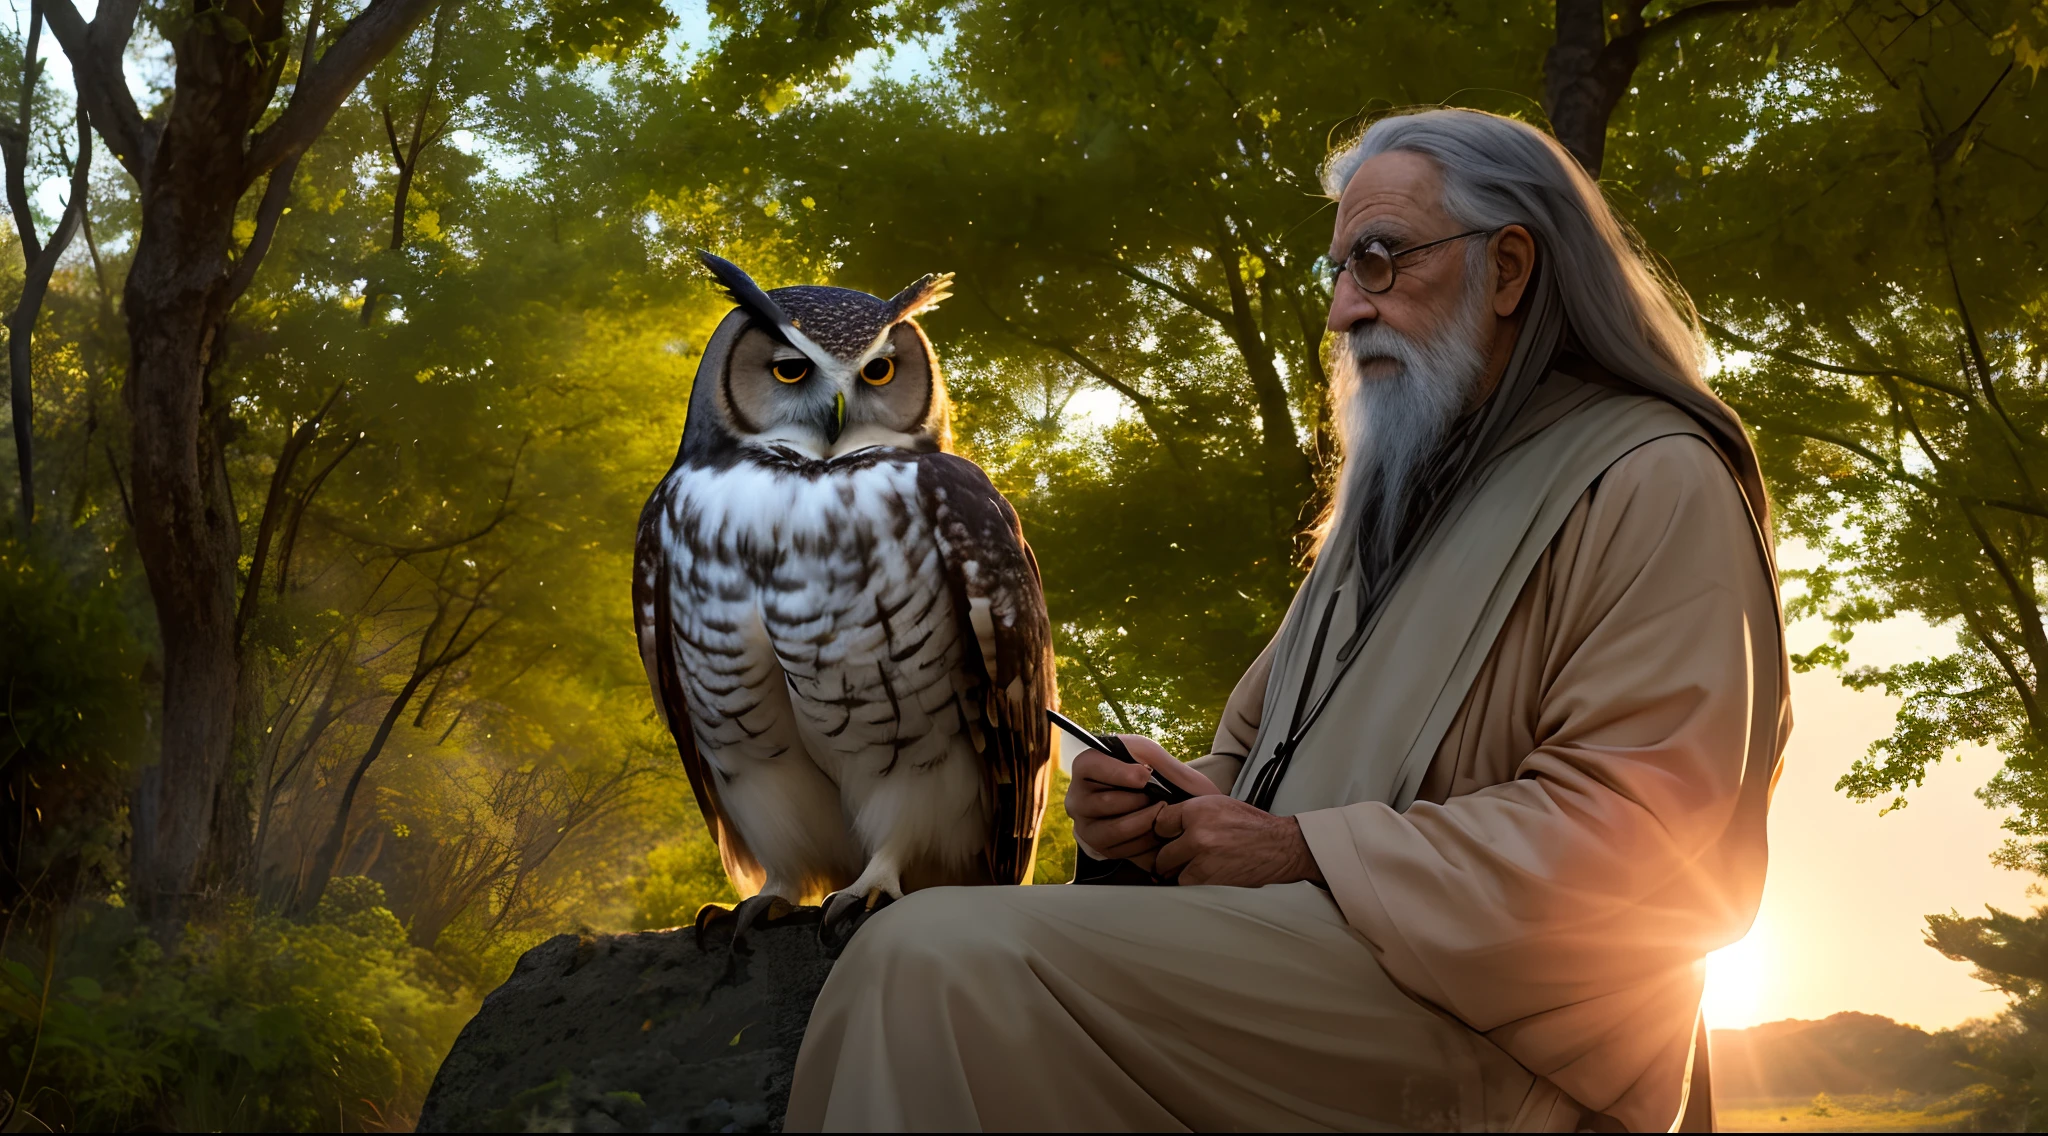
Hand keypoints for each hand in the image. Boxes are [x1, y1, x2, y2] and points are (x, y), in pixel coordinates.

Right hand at [1065, 734, 1220, 872]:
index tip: (1147, 774)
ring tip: (1164, 814)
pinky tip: (1161, 832)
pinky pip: (1125, 851)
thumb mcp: (1146, 753)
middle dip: (1141, 800)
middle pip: (1107, 802)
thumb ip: (1151, 757)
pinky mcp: (1100, 849)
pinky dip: (1149, 843)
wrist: (1138, 797)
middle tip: (1163, 799)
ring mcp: (1085, 827)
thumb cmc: (1141, 769)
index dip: (1122, 772)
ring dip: (1147, 822)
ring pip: (1117, 830)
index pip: (1094, 767)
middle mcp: (1077, 799)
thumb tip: (1147, 774)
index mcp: (1083, 767)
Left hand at [1152, 796, 1326, 887]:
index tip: (1167, 836)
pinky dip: (1189, 882)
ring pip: (1169, 871)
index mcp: (1198, 810)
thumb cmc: (1252, 825)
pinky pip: (1185, 884)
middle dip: (1167, 855)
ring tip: (1189, 866)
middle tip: (1174, 856)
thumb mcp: (1220, 805)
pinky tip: (1200, 876)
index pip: (1159, 822)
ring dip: (1176, 871)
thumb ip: (1192, 812)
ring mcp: (1202, 859)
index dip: (1163, 831)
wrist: (1280, 847)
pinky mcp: (1210, 880)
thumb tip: (1167, 821)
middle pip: (1161, 851)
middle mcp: (1198, 833)